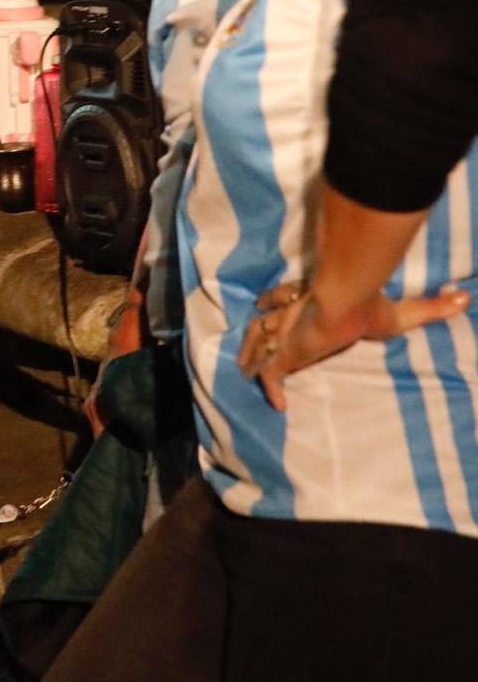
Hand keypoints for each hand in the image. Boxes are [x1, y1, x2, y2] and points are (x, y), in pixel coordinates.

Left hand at [238, 278, 470, 409]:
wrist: (347, 303)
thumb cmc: (370, 307)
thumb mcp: (405, 312)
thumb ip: (432, 307)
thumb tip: (465, 296)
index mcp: (314, 304)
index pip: (285, 298)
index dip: (275, 301)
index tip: (267, 304)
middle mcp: (294, 317)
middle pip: (264, 321)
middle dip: (257, 333)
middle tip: (250, 346)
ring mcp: (286, 336)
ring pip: (257, 343)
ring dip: (251, 357)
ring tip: (246, 370)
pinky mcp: (285, 354)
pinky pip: (270, 375)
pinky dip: (271, 389)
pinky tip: (278, 405)